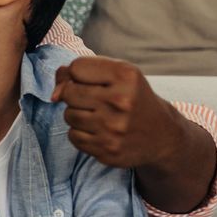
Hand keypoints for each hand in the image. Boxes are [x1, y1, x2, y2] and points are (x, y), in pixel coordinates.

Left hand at [52, 56, 181, 169]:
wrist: (161, 136)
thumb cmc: (133, 99)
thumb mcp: (118, 75)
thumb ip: (82, 72)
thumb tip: (54, 93)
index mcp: (126, 76)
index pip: (76, 67)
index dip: (78, 74)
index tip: (92, 82)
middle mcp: (121, 101)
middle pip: (69, 92)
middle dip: (75, 95)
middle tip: (95, 101)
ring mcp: (114, 128)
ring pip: (68, 115)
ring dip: (78, 115)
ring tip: (100, 116)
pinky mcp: (107, 150)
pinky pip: (73, 136)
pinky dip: (81, 133)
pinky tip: (100, 131)